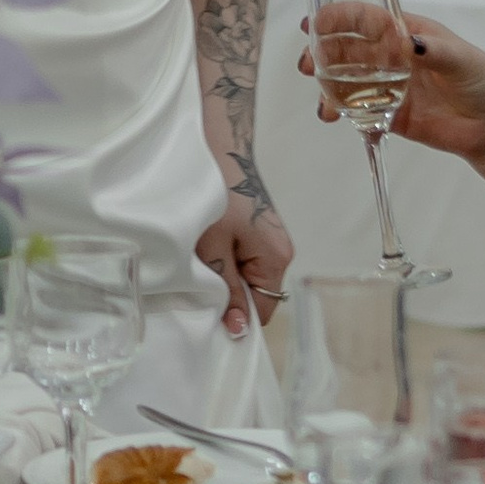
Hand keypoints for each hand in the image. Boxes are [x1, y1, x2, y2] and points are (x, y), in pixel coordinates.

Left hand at [197, 185, 290, 340]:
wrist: (221, 153)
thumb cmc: (215, 200)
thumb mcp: (215, 251)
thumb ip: (229, 291)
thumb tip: (240, 329)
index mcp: (277, 259)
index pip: (264, 309)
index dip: (238, 316)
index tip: (210, 311)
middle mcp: (282, 252)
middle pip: (258, 294)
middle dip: (231, 293)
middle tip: (202, 278)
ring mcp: (273, 240)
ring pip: (250, 276)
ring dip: (228, 274)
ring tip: (206, 256)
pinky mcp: (260, 231)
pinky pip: (246, 259)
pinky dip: (229, 259)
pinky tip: (212, 245)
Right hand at [302, 7, 484, 164]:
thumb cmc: (484, 81)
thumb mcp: (462, 59)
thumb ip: (434, 50)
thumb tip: (409, 42)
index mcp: (406, 33)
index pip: (366, 19)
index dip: (338, 18)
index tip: (315, 23)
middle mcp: (392, 57)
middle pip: (348, 50)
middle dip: (323, 54)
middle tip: (309, 65)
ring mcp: (388, 86)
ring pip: (347, 81)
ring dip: (327, 86)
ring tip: (323, 102)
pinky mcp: (390, 115)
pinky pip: (358, 112)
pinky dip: (342, 113)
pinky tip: (334, 117)